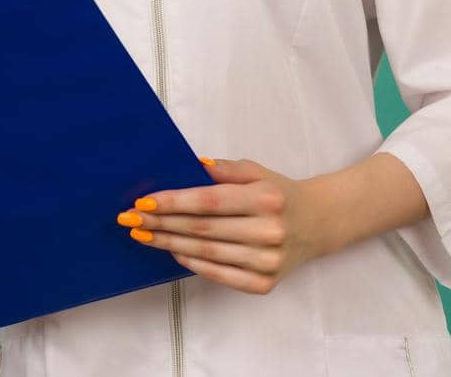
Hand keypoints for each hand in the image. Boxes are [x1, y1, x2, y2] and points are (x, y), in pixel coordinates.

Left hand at [116, 158, 330, 294]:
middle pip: (203, 229)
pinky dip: (194, 264)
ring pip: (207, 253)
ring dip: (170, 244)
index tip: (143, 203)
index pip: (209, 201)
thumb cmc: (280, 194)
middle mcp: (269, 230)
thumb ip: (226, 170)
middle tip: (131, 220)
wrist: (319, 223)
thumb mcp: (258, 172)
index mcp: (266, 198)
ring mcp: (268, 261)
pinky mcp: (265, 283)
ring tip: (144, 236)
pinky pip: (221, 275)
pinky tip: (174, 253)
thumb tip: (192, 167)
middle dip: (162, 224)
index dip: (173, 202)